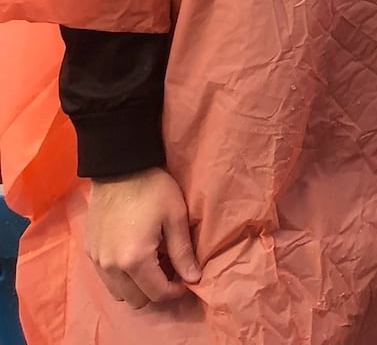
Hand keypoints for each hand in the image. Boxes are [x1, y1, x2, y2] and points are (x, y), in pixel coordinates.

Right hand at [84, 168, 199, 308]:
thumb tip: (194, 279)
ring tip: (154, 264)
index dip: (176, 291)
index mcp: (134, 260)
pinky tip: (135, 257)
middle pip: (136, 300)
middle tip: (171, 271)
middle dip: (156, 291)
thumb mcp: (175, 218)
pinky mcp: (90, 251)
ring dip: (137, 286)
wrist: (119, 168)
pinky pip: (106, 278)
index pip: (157, 293)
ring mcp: (96, 260)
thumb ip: (183, 252)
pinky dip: (122, 277)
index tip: (188, 279)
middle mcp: (111, 267)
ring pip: (118, 293)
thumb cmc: (153, 189)